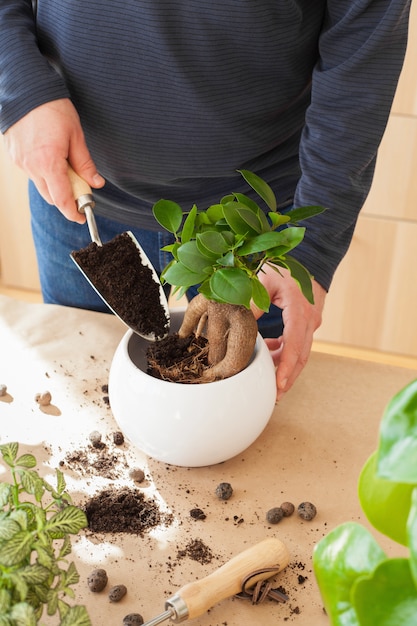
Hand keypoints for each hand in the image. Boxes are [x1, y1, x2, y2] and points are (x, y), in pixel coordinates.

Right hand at [3, 98, 104, 222]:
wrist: (26, 89)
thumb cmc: (52, 108)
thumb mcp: (76, 136)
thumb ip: (85, 163)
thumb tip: (96, 183)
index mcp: (48, 163)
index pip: (62, 199)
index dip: (73, 212)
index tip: (81, 217)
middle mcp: (31, 166)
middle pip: (51, 196)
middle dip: (67, 198)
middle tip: (81, 190)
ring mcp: (20, 162)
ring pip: (41, 185)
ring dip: (55, 185)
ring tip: (67, 167)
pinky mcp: (14, 156)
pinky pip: (32, 173)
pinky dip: (44, 173)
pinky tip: (52, 158)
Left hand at [252, 264, 325, 400]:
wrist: (310, 260)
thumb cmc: (285, 269)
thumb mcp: (264, 281)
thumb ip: (253, 303)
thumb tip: (239, 325)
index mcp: (299, 310)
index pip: (294, 344)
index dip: (286, 365)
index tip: (279, 383)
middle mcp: (309, 320)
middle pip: (301, 356)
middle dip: (288, 377)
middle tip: (275, 395)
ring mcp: (311, 323)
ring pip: (301, 354)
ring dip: (286, 368)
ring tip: (271, 383)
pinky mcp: (307, 325)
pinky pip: (298, 345)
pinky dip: (285, 354)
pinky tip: (270, 355)